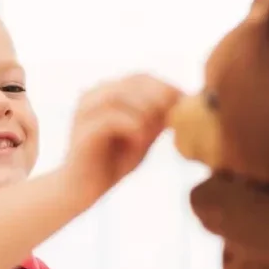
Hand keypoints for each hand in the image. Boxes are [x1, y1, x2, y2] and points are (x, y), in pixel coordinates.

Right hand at [63, 74, 181, 204]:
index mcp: (107, 94)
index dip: (166, 87)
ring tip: (156, 130)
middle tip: (174, 116)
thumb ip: (158, 120)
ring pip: (120, 94)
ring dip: (145, 110)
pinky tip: (141, 141)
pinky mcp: (83, 132)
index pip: (141, 77)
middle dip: (159, 96)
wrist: (82, 190)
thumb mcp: (142, 137)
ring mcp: (85, 112)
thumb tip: (185, 104)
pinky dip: (131, 126)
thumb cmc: (112, 163)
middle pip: (132, 82)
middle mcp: (93, 96)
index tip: (186, 103)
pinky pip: (111, 119)